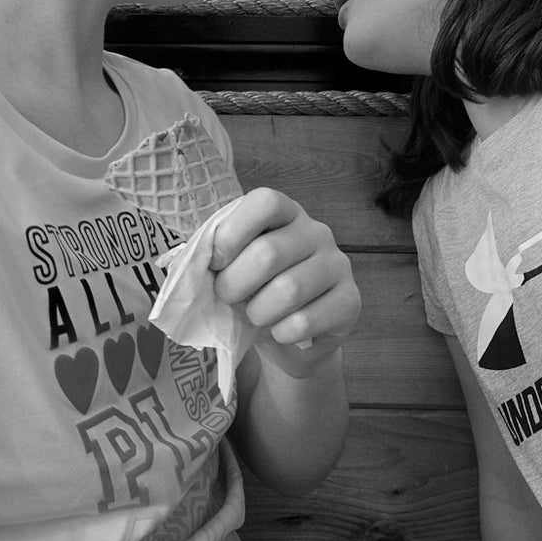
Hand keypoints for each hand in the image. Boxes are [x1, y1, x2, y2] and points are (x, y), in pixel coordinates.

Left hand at [207, 188, 358, 371]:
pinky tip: (280, 332)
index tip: (215, 262)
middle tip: (227, 297)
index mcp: (286, 213)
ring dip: (258, 312)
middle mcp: (317, 233)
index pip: (265, 202)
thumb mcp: (234, 267)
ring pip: (288, 290)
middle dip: (235, 283)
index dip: (233, 232)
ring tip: (255, 317)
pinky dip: (281, 333)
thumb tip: (190, 262)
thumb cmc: (256, 292)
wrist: (290, 338)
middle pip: (269, 252)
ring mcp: (338, 266)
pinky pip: (306, 321)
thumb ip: (217, 256)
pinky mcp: (351, 302)